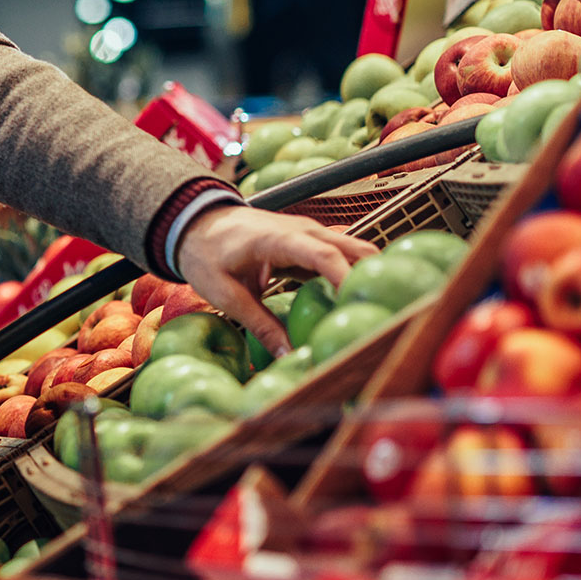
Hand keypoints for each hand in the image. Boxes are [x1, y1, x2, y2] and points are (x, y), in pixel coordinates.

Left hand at [176, 205, 373, 356]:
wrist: (198, 223)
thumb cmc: (207, 255)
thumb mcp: (226, 295)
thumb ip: (260, 325)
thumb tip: (289, 356)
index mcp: (276, 239)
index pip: (323, 254)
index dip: (346, 278)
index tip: (360, 306)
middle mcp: (302, 230)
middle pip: (354, 248)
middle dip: (373, 279)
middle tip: (383, 315)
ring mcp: (310, 233)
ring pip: (355, 250)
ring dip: (366, 278)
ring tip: (375, 313)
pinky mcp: (311, 242)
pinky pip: (343, 256)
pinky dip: (352, 276)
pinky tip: (355, 305)